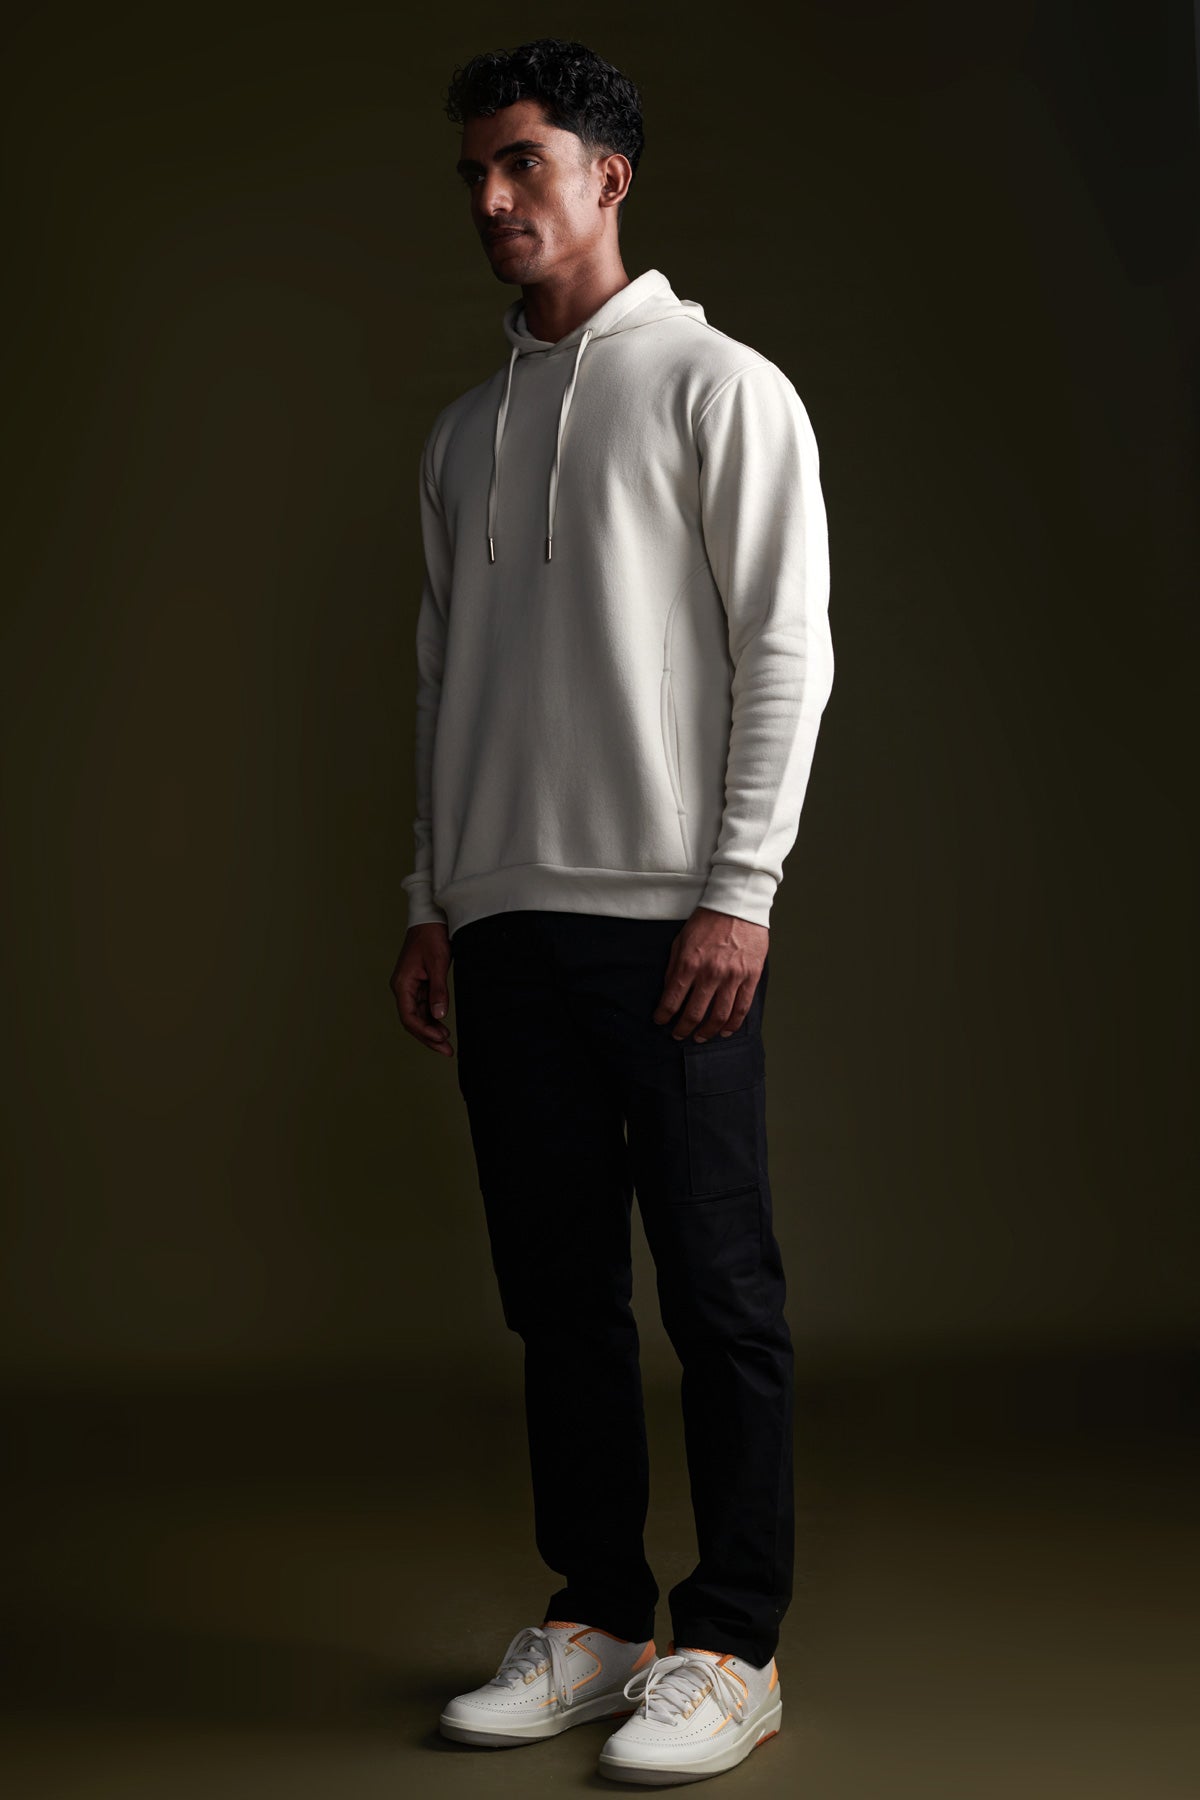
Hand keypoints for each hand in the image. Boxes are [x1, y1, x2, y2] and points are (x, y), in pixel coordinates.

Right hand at [390, 922, 454, 1056]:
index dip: (424, 1032)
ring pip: (418, 1015)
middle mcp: (403, 987)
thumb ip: (438, 990)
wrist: (430, 918)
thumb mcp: (438, 963)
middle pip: (412, 1020)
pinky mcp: (419, 983)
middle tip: (447, 1051)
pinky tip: (443, 1026)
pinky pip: (423, 1006)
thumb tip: (439, 1015)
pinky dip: (433, 1017)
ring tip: (447, 1043)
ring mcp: (410, 986)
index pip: (409, 1017)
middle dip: (428, 1037)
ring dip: (431, 1029)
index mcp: (402, 984)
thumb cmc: (432, 936)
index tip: (441, 1040)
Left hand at [652, 907, 767, 1041]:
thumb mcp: (681, 940)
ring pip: (719, 1016)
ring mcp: (733, 977)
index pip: (672, 1000)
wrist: (737, 905)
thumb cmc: (707, 921)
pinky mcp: (751, 977)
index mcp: (690, 963)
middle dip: (683, 1029)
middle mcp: (710, 973)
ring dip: (707, 1032)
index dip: (664, 1016)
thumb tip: (668, 992)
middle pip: (694, 1014)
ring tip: (700, 1038)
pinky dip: (732, 1025)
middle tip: (678, 1035)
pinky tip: (724, 1032)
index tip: (660, 1022)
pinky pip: (741, 1008)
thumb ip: (674, 967)